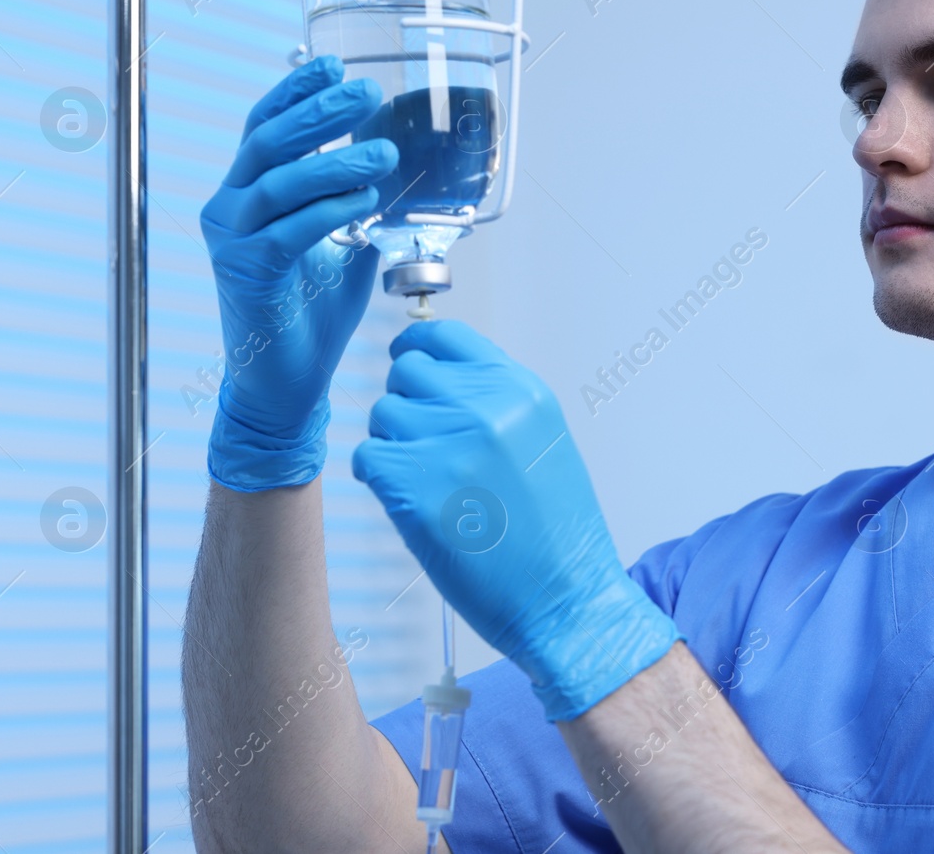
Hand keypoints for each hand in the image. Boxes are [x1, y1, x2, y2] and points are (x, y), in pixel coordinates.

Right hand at [200, 56, 398, 492]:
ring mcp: (232, 241)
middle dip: (320, 112)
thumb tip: (396, 170)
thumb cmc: (310, 314)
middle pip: (270, 141)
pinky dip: (329, 210)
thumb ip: (354, 206)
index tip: (332, 62)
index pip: (264, 126)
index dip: (295, 90)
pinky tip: (364, 201)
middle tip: (366, 92)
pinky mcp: (246, 273)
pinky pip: (289, 230)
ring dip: (336, 161)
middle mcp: (229, 209)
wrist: (285, 382)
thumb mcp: (342, 247)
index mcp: (248, 194)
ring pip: (280, 181)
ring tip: (383, 153)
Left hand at [351, 320, 682, 720]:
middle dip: (406, 404)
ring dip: (391, 444)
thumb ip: (496, 403)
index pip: (443, 336)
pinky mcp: (415, 489)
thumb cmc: (556, 531)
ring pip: (382, 415)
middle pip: (405, 372)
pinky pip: (367, 457)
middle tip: (420, 445)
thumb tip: (439, 379)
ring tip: (424, 481)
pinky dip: (376, 478)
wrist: (566, 598)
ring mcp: (448, 445)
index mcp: (520, 390)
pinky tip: (405, 500)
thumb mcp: (543, 440)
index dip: (418, 351)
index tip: (411, 373)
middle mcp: (484, 407)